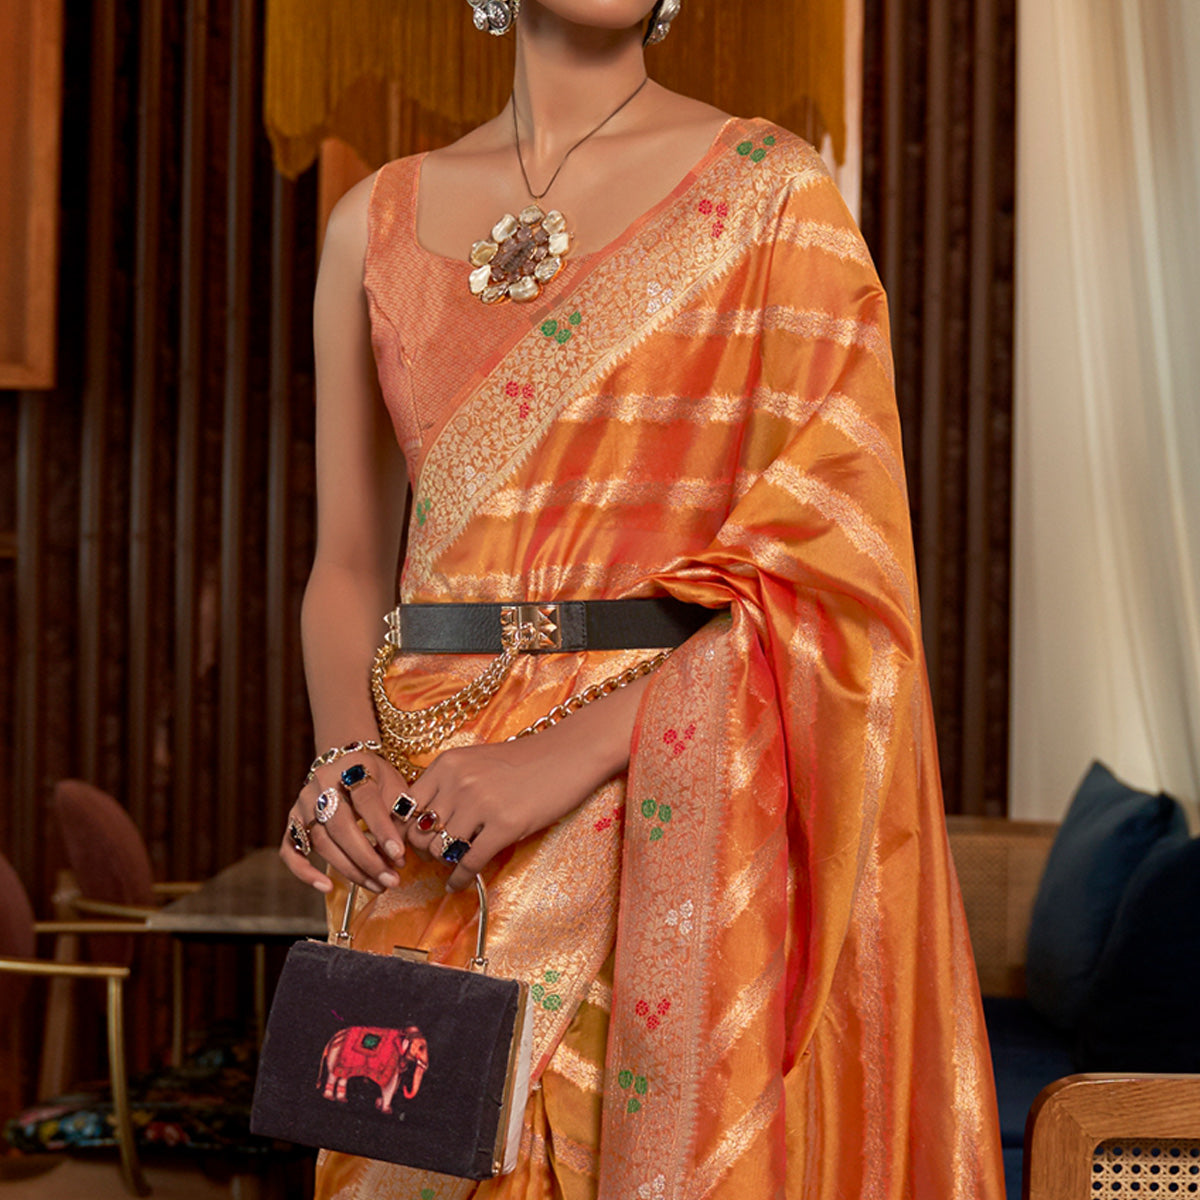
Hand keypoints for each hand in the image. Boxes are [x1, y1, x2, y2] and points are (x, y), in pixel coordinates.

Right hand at [279, 750, 410, 892]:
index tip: (399, 855)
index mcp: (353, 767)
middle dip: (367, 859)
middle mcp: (322, 784)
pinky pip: (290, 850)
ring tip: (377, 885)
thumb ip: (398, 814)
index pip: (367, 801)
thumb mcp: (393, 784)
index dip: (383, 829)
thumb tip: (398, 857)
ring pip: (322, 842)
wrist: (345, 762)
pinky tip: (326, 887)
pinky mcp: (293, 820)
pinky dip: (305, 872)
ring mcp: (303, 802)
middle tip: (390, 880)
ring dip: (350, 870)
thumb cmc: (375, 778)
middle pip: (341, 827)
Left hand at [398, 671, 650, 890]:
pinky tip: (459, 884)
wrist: (568, 754)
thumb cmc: (524, 761)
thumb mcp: (476, 761)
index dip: (406, 829)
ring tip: (455, 862)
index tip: (416, 839)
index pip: (406, 807)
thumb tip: (421, 823)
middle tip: (438, 853)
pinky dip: (460, 879)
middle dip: (425, 849)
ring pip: (441, 850)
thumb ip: (447, 785)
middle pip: (419, 832)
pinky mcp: (505, 826)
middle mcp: (458, 782)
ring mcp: (481, 804)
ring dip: (444, 862)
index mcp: (447, 764)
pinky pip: (469, 862)